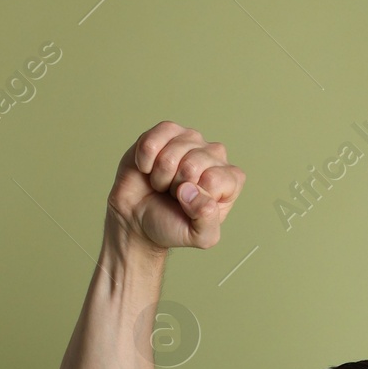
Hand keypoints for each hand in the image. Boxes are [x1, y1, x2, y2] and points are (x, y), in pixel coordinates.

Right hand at [107, 121, 244, 250]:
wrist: (137, 218)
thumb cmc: (171, 225)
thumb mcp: (199, 236)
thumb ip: (208, 221)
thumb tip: (194, 192)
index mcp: (230, 181)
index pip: (214, 179)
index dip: (195, 197)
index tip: (189, 205)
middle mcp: (214, 156)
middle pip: (193, 164)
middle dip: (175, 186)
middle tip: (173, 195)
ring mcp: (191, 140)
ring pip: (172, 152)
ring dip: (160, 175)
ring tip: (162, 184)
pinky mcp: (166, 132)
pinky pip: (154, 140)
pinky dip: (145, 160)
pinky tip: (148, 168)